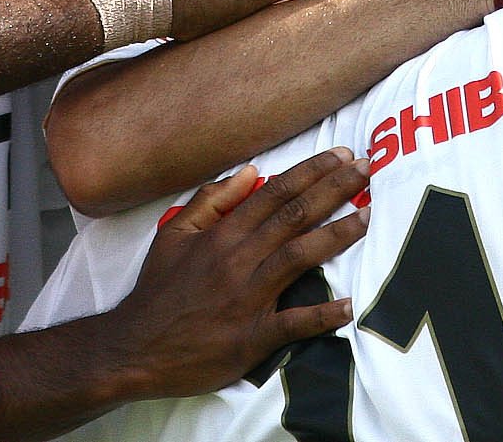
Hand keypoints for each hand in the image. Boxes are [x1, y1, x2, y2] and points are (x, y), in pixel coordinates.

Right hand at [104, 147, 370, 398]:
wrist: (136, 347)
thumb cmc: (158, 290)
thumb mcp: (174, 234)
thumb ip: (211, 200)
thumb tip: (250, 170)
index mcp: (221, 234)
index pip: (274, 193)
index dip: (311, 171)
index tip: (342, 156)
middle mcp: (237, 259)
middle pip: (293, 216)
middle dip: (333, 189)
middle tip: (366, 170)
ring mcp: (246, 298)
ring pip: (298, 257)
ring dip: (336, 236)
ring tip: (366, 217)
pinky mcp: (250, 338)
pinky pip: (292, 323)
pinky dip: (321, 315)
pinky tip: (348, 305)